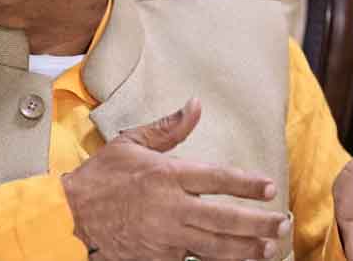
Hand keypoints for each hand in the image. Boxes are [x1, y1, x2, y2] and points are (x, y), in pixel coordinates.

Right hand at [62, 98, 289, 260]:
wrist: (71, 216)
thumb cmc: (100, 178)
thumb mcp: (130, 142)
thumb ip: (168, 128)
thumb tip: (195, 106)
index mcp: (166, 175)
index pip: (218, 178)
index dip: (247, 184)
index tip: (268, 187)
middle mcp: (170, 207)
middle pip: (226, 219)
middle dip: (258, 223)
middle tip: (280, 224)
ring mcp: (165, 237)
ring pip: (216, 247)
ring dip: (246, 249)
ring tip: (268, 249)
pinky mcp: (158, 258)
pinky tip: (233, 260)